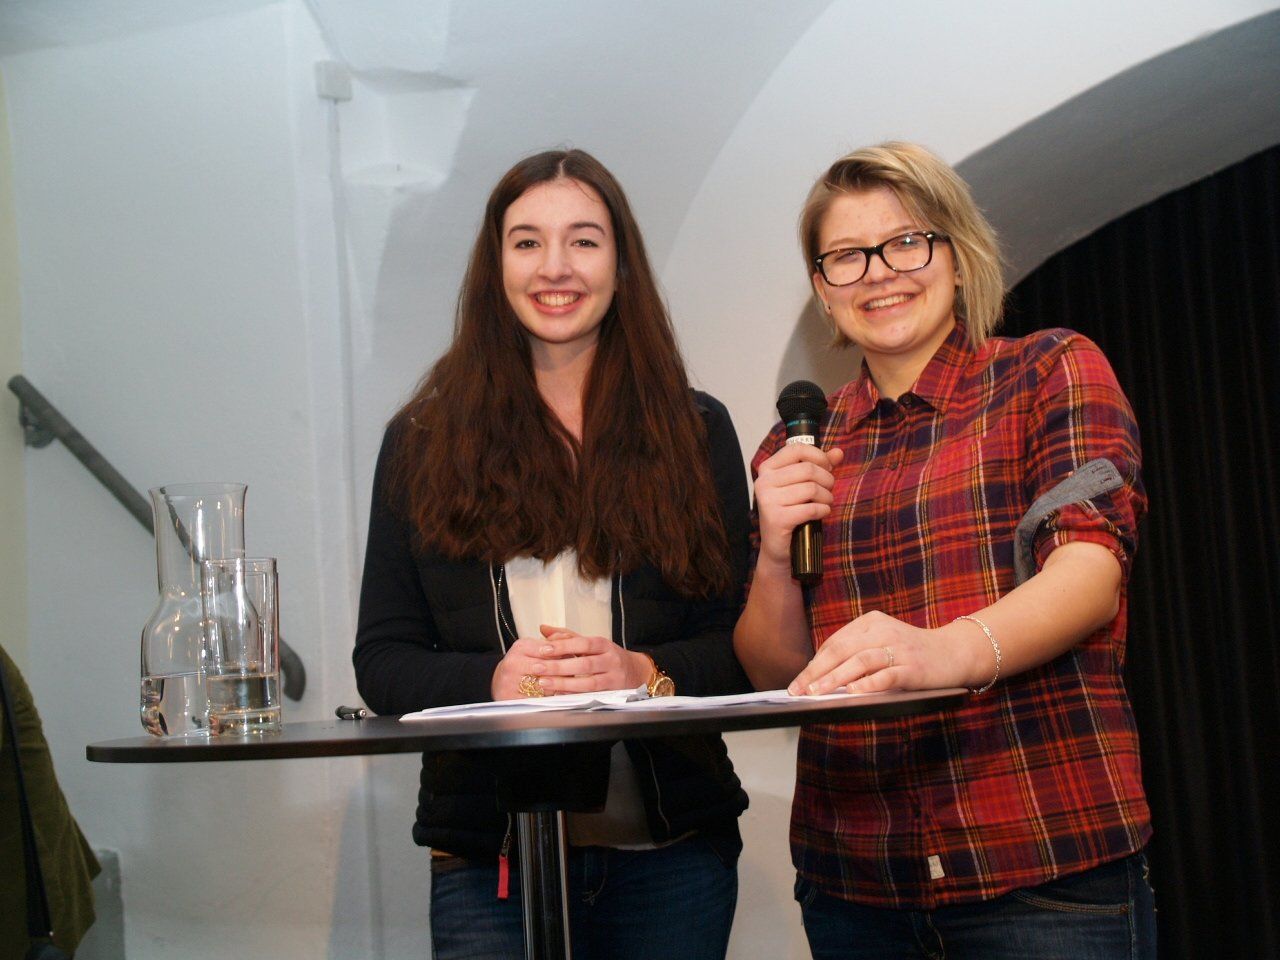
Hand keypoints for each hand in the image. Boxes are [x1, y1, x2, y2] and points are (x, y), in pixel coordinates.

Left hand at [490, 625, 650, 699]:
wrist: (636, 672)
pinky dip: (574, 696)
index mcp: (603, 645)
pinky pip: (591, 696)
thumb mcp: (591, 643)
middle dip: (559, 667)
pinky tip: (558, 694)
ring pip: (588, 683)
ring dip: (564, 684)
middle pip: (584, 664)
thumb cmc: (607, 656)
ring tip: (544, 683)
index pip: (583, 643)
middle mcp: (611, 660)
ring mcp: (613, 678)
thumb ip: (567, 636)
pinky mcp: (613, 694)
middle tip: (537, 667)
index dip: (563, 646)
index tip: (543, 648)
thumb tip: (543, 628)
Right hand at [754, 444, 844, 567]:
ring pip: (811, 488)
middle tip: (829, 490)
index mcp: (767, 468)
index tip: (827, 467)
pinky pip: (811, 508)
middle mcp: (764, 482)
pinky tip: (822, 513)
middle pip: (808, 469)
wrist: (778, 546)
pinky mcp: (776, 519)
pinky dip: (823, 510)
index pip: (797, 448)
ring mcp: (768, 501)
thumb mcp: (802, 484)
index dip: (818, 455)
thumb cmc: (790, 511)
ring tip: (826, 503)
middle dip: (827, 479)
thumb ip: (819, 466)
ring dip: (827, 497)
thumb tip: (838, 452)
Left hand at [787, 610, 984, 695]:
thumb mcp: (882, 642)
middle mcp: (883, 631)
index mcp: (871, 622)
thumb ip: (856, 654)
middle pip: (842, 650)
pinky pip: (886, 675)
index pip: (835, 642)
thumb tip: (820, 677)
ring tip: (817, 693)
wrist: (955, 652)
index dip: (814, 663)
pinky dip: (868, 684)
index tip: (797, 683)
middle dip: (817, 672)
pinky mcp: (914, 668)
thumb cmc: (912, 652)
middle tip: (800, 690)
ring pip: (860, 661)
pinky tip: (852, 693)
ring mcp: (899, 648)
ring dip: (835, 678)